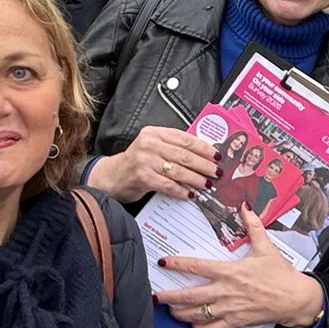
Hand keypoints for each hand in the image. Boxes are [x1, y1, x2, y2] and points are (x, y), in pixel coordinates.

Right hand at [87, 126, 218, 201]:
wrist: (112, 176)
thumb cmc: (137, 162)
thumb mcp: (153, 147)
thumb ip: (173, 147)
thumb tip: (203, 155)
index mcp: (154, 133)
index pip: (185, 138)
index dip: (203, 148)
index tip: (217, 155)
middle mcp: (149, 144)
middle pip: (184, 155)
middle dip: (204, 164)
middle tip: (216, 172)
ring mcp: (145, 161)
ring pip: (178, 170)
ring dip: (196, 179)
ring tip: (207, 184)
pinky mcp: (143, 177)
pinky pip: (168, 185)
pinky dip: (181, 190)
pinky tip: (190, 194)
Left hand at [156, 209, 323, 327]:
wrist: (296, 298)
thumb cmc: (281, 273)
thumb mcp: (266, 247)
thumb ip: (253, 227)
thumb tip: (245, 207)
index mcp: (230, 271)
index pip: (197, 266)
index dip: (178, 264)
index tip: (164, 262)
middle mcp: (225, 291)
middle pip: (190, 296)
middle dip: (169, 297)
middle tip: (155, 297)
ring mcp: (229, 308)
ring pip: (197, 314)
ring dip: (180, 314)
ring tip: (171, 311)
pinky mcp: (236, 322)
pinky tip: (193, 325)